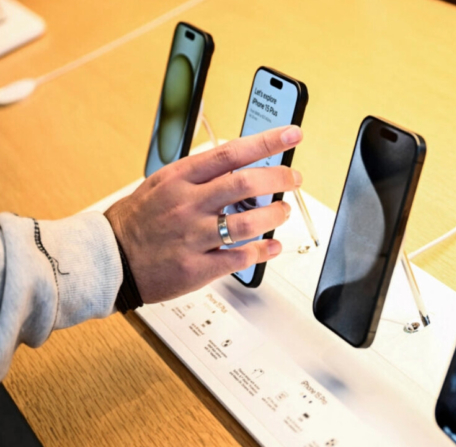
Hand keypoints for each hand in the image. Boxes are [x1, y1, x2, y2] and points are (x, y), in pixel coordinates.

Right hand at [104, 125, 303, 303]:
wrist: (108, 259)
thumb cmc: (139, 220)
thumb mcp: (163, 184)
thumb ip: (200, 175)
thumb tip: (241, 164)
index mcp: (179, 178)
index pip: (230, 152)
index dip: (266, 142)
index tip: (290, 135)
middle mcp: (187, 205)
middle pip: (245, 184)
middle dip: (279, 178)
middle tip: (294, 178)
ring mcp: (192, 237)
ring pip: (247, 223)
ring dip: (274, 215)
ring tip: (282, 212)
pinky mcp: (196, 267)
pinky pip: (239, 258)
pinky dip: (263, 251)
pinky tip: (272, 246)